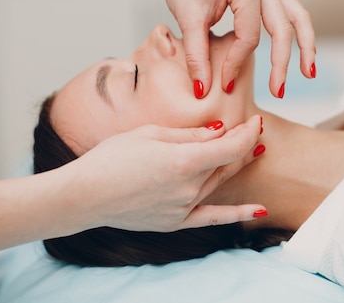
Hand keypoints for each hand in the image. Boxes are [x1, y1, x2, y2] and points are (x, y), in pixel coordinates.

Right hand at [70, 115, 264, 231]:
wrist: (83, 195)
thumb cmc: (111, 158)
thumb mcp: (151, 134)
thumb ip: (190, 135)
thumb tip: (219, 131)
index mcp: (184, 161)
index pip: (232, 146)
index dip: (249, 132)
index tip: (256, 121)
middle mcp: (189, 188)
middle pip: (228, 163)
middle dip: (244, 144)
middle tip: (254, 130)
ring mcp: (184, 208)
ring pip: (219, 182)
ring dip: (237, 165)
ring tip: (253, 151)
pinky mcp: (176, 222)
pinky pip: (214, 218)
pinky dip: (238, 213)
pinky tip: (260, 208)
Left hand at [150, 0, 315, 97]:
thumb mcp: (187, 19)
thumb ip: (197, 56)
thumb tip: (204, 91)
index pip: (250, 37)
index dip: (237, 63)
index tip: (224, 83)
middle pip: (283, 30)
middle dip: (282, 64)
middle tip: (278, 92)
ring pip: (298, 17)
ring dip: (306, 46)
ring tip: (308, 74)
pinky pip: (291, 11)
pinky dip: (296, 32)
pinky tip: (299, 52)